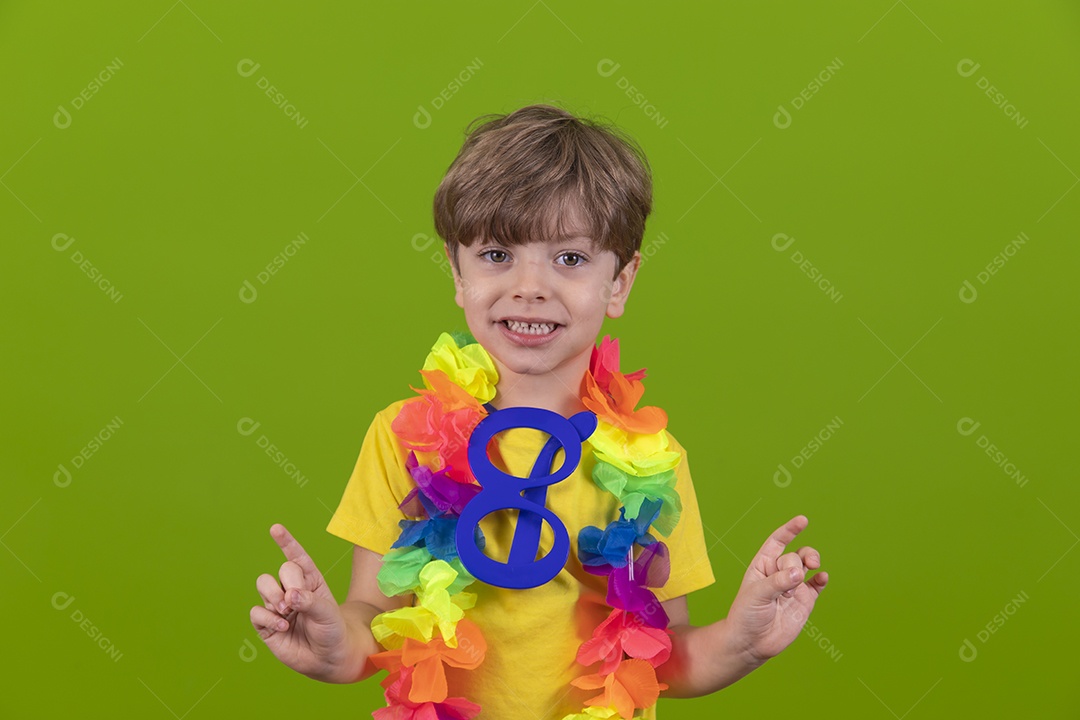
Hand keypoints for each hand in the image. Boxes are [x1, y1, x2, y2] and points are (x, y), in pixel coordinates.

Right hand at [250, 524, 354, 680]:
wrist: (328, 658)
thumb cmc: (332, 630)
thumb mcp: (327, 613)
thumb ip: (309, 600)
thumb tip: (288, 596)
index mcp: (310, 580)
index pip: (296, 557)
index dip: (286, 542)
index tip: (275, 529)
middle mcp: (292, 589)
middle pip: (280, 570)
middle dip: (288, 582)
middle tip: (296, 600)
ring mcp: (277, 605)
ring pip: (263, 584)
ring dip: (274, 596)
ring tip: (286, 611)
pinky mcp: (266, 623)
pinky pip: (256, 612)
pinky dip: (267, 617)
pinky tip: (282, 627)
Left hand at [725, 515, 827, 665]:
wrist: (751, 643)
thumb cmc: (746, 615)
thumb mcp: (756, 594)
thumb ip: (778, 582)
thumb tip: (800, 573)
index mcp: (762, 565)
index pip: (777, 541)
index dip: (789, 530)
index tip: (803, 520)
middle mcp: (779, 573)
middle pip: (794, 554)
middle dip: (795, 560)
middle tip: (792, 577)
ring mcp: (793, 586)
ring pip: (807, 564)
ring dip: (812, 560)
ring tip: (813, 566)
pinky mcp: (804, 601)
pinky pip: (817, 585)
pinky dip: (821, 579)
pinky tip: (821, 577)